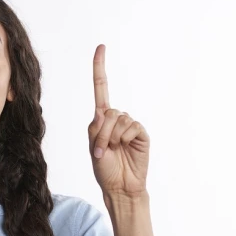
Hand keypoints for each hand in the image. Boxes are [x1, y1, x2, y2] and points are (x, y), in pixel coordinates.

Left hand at [87, 44, 149, 197]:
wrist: (120, 187)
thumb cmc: (105, 170)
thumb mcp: (93, 148)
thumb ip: (96, 128)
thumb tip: (104, 113)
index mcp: (101, 120)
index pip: (102, 89)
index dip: (100, 69)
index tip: (101, 47)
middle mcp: (116, 119)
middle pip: (108, 112)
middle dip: (101, 133)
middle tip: (102, 150)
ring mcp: (130, 126)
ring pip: (119, 119)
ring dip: (111, 137)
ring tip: (112, 152)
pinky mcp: (142, 134)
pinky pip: (132, 127)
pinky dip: (125, 138)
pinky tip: (126, 148)